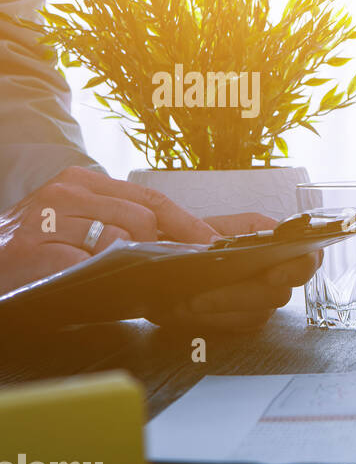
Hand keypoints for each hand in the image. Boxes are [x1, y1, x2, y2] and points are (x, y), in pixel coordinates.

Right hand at [0, 166, 216, 295]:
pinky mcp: (36, 251)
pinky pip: (91, 264)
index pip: (150, 199)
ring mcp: (48, 220)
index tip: (213, 243)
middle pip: (142, 220)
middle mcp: (65, 193)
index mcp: (80, 182)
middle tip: (144, 269)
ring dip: (120, 265)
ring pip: (120, 240)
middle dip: (152, 250)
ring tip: (98, 273)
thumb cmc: (34, 253)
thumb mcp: (77, 226)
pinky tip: (84, 281)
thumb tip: (184, 244)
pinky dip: (97, 277)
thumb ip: (122, 225)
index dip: (187, 224)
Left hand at [147, 213, 319, 331]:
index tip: (272, 275)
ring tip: (184, 303)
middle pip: (279, 292)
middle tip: (201, 298)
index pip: (308, 254)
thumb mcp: (202, 224)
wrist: (167, 259)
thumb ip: (215, 230)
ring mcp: (263, 297)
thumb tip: (217, 244)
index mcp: (274, 239)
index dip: (298, 267)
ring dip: (220, 310)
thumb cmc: (190, 236)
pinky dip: (212, 320)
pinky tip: (185, 312)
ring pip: (258, 313)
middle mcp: (275, 270)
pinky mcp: (247, 317)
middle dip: (239, 296)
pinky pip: (240, 325)